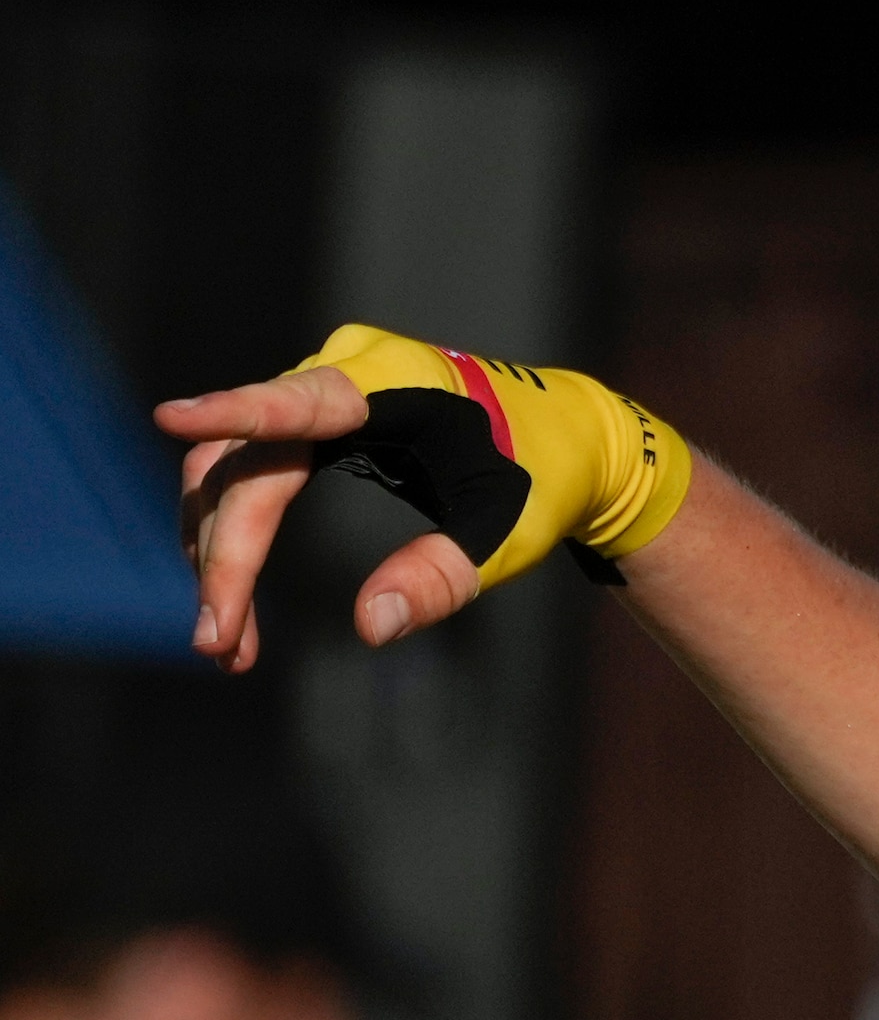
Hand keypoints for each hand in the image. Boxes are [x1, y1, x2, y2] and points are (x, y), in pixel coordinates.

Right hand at [160, 328, 695, 671]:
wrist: (566, 433)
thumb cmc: (546, 477)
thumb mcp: (513, 533)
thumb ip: (446, 576)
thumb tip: (370, 626)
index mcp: (395, 383)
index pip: (299, 405)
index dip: (233, 412)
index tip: (171, 415)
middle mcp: (339, 373)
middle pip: (247, 463)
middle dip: (226, 558)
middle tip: (218, 645)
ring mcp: (316, 392)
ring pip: (232, 471)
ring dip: (219, 557)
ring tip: (226, 646)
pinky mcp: (309, 421)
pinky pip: (249, 473)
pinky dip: (236, 539)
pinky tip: (235, 607)